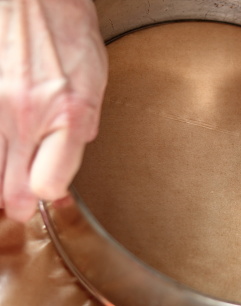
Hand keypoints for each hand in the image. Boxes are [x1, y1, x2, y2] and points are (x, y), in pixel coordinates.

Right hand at [0, 0, 106, 221]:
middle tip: (19, 202)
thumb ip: (82, 126)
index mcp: (69, 114)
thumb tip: (68, 158)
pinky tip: (2, 146)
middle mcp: (26, 115)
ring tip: (9, 175)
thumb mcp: (95, 82)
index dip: (48, 193)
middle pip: (10, 191)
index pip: (48, 185)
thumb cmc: (67, 32)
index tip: (48, 190)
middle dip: (17, 202)